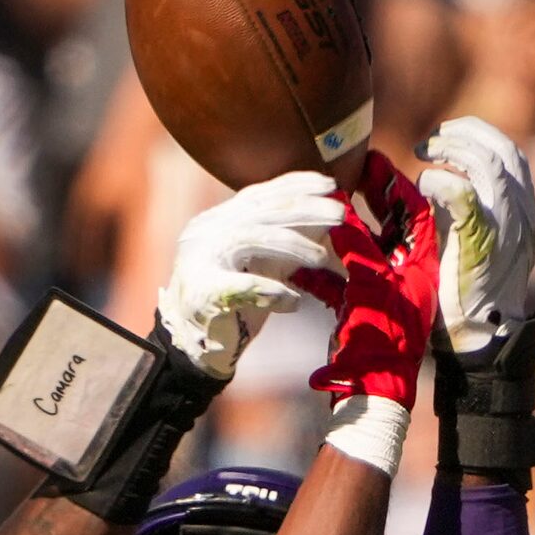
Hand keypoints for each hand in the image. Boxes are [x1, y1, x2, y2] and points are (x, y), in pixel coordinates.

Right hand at [157, 170, 339, 379]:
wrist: (192, 350)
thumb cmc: (232, 308)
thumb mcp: (262, 266)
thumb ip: (286, 242)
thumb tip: (329, 219)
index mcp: (217, 221)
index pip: (259, 194)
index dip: (296, 185)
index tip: (330, 184)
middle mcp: (206, 232)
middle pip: (262, 210)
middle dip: (306, 208)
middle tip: (341, 213)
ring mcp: (202, 260)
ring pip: (253, 238)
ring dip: (295, 245)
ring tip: (322, 258)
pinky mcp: (204, 294)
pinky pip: (245, 287)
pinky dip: (273, 293)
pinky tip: (294, 302)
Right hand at [298, 151, 438, 408]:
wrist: (371, 391)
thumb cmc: (380, 339)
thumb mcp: (368, 283)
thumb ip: (354, 244)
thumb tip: (337, 208)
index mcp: (420, 265)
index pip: (415, 211)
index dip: (395, 183)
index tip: (372, 160)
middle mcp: (404, 276)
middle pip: (387, 227)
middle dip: (366, 201)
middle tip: (345, 174)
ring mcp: (381, 293)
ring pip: (360, 252)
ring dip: (340, 232)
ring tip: (319, 209)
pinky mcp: (357, 311)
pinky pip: (338, 281)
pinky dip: (319, 270)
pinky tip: (297, 263)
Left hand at [414, 116, 534, 354]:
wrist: (480, 337)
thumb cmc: (467, 296)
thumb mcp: (475, 245)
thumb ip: (465, 214)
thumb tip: (437, 185)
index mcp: (524, 214)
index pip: (512, 156)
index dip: (480, 137)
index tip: (450, 136)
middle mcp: (522, 215)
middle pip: (503, 151)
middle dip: (466, 135)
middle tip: (431, 140)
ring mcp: (506, 227)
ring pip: (488, 164)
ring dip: (453, 151)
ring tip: (425, 153)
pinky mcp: (482, 240)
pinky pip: (463, 194)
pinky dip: (441, 181)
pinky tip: (424, 184)